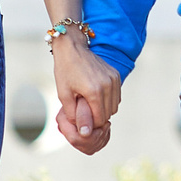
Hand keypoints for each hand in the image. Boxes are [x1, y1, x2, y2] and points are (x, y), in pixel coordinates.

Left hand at [50, 38, 120, 155]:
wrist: (73, 48)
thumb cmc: (65, 71)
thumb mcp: (64, 94)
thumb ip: (74, 115)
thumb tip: (83, 132)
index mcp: (94, 92)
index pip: (99, 119)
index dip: (90, 124)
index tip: (82, 120)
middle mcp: (107, 86)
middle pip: (108, 114)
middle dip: (98, 117)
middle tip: (85, 113)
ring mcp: (113, 79)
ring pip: (114, 106)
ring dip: (104, 109)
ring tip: (91, 105)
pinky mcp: (115, 75)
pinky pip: (116, 96)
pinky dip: (109, 100)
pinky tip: (97, 97)